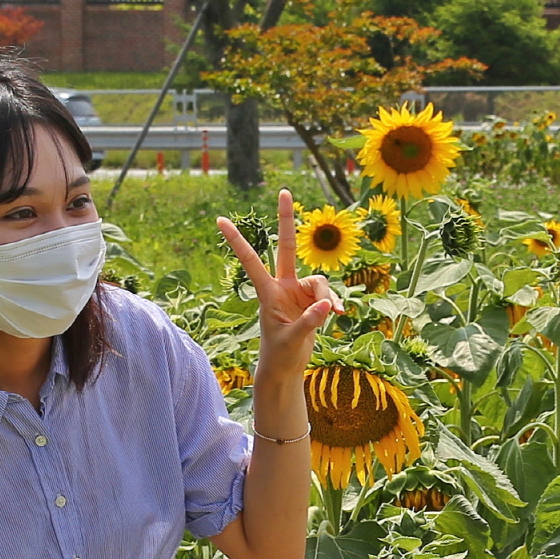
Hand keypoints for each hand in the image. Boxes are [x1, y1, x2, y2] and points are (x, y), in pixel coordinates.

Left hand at [217, 189, 337, 384]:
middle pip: (286, 247)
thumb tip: (327, 304)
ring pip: (319, 281)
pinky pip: (328, 294)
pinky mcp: (312, 301)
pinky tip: (339, 315)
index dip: (237, 240)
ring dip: (327, 296)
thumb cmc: (281, 353)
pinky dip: (334, 304)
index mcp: (268, 292)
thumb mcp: (292, 339)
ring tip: (333, 315)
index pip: (251, 261)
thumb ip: (310, 321)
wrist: (286, 366)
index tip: (220, 220)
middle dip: (286, 220)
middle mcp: (283, 286)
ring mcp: (298, 292)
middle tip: (283, 191)